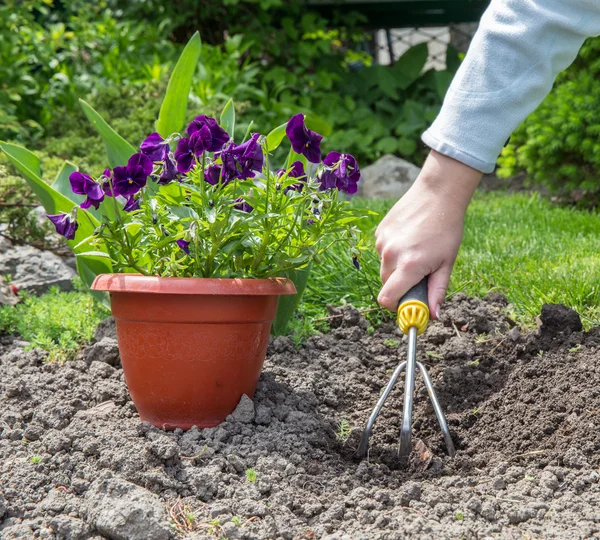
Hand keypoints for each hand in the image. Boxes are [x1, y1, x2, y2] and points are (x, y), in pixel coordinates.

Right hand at [375, 150, 481, 317]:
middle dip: (400, 285)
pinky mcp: (379, 232)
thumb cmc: (447, 229)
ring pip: (384, 267)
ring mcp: (382, 242)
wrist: (438, 193)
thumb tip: (433, 316)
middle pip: (386, 285)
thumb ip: (437, 292)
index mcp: (409, 266)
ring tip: (416, 249)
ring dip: (397, 267)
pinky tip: (409, 238)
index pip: (387, 299)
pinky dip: (393, 251)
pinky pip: (383, 251)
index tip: (408, 302)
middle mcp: (391, 255)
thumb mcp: (446, 263)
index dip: (396, 306)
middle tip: (419, 274)